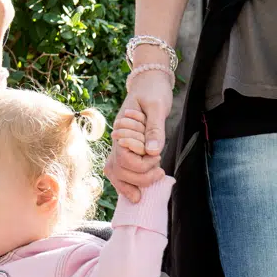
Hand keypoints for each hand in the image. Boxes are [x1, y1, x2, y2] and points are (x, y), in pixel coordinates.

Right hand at [103, 72, 170, 202]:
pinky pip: (119, 171)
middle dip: (141, 177)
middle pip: (119, 170)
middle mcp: (117, 139)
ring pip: (116, 173)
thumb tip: (153, 152)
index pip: (124, 159)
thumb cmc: (153, 91)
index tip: (158, 159)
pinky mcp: (125, 149)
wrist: (148, 82)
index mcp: (122, 129)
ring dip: (133, 183)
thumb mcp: (157, 107)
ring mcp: (119, 145)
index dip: (142, 165)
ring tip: (154, 178)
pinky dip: (127, 184)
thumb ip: (155, 129)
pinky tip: (137, 194)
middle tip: (160, 172)